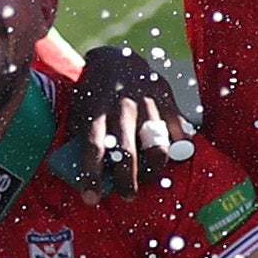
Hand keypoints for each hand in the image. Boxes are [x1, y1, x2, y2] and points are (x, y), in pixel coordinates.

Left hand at [56, 46, 191, 197]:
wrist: (116, 58)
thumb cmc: (94, 91)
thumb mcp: (80, 109)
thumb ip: (84, 135)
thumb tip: (84, 169)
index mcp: (96, 112)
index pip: (94, 150)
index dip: (92, 178)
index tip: (91, 199)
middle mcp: (122, 109)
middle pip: (127, 154)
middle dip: (127, 181)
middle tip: (127, 196)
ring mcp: (147, 103)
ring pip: (157, 146)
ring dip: (154, 169)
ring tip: (149, 177)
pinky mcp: (165, 99)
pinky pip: (177, 130)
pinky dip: (177, 147)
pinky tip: (172, 157)